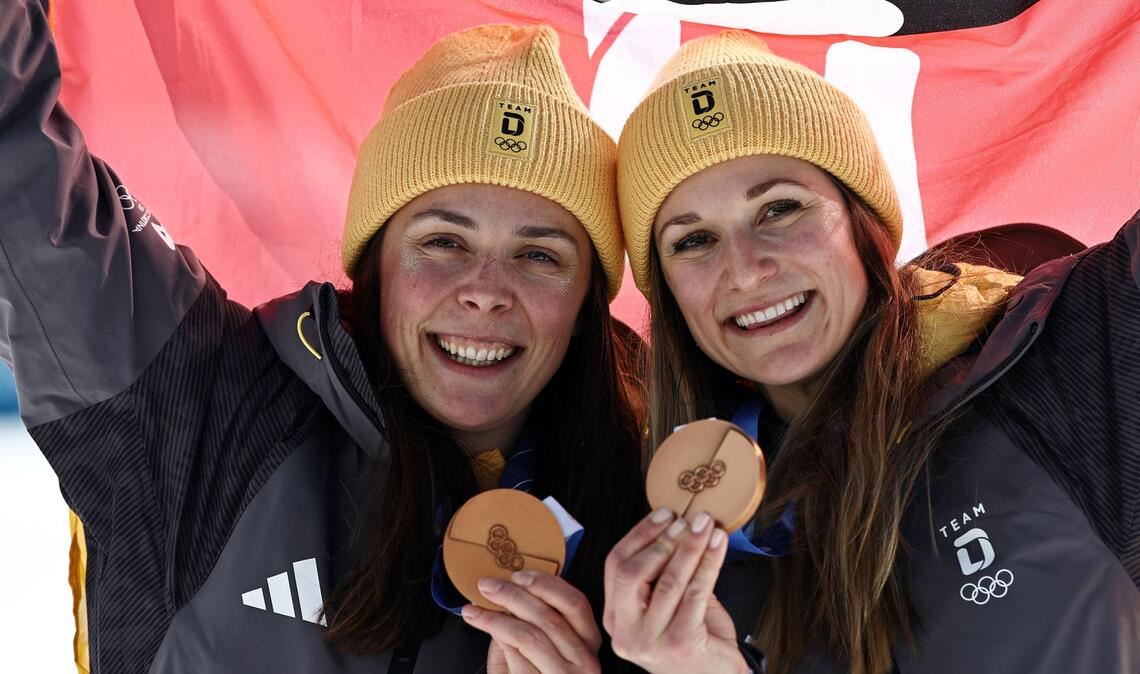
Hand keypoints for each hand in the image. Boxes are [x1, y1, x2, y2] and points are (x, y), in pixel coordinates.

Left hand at [462, 571, 601, 673]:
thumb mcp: (540, 648)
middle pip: (549, 617)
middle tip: (488, 586)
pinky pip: (515, 657)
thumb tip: (508, 592)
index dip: (546, 585)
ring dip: (496, 617)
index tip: (519, 576)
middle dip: (514, 596)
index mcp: (588, 641)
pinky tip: (480, 624)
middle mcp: (584, 661)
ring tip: (475, 609)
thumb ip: (531, 620)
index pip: (576, 603)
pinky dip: (495, 637)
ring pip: (529, 636)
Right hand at [603, 508, 746, 673]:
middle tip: (689, 520)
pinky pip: (695, 594)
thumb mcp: (668, 605)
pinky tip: (718, 546)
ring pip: (668, 581)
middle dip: (662, 540)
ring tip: (707, 526)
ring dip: (690, 547)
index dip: (639, 535)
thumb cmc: (694, 639)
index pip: (615, 566)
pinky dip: (709, 564)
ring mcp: (649, 641)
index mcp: (616, 617)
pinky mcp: (679, 645)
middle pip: (631, 573)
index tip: (664, 514)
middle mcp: (625, 631)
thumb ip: (664, 573)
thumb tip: (679, 525)